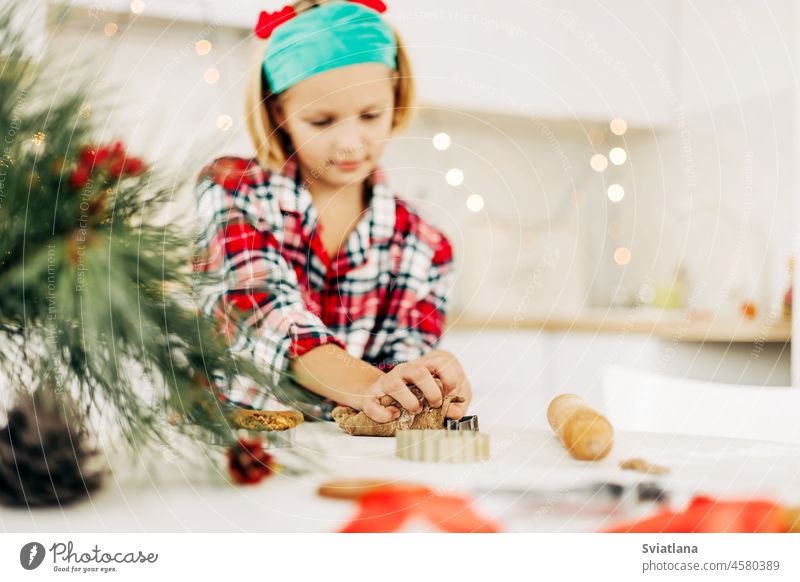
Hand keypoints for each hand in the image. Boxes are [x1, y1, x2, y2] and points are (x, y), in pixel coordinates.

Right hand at [356, 350, 471, 422]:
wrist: (376, 394)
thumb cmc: (412, 396)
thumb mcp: (435, 397)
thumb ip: (450, 404)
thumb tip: (457, 413)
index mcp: (423, 365)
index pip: (441, 361)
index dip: (451, 378)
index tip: (452, 393)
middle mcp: (405, 370)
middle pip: (420, 371)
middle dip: (432, 391)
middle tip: (436, 404)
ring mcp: (386, 381)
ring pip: (396, 384)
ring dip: (410, 402)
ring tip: (416, 410)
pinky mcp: (370, 396)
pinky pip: (373, 404)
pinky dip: (384, 414)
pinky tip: (393, 416)